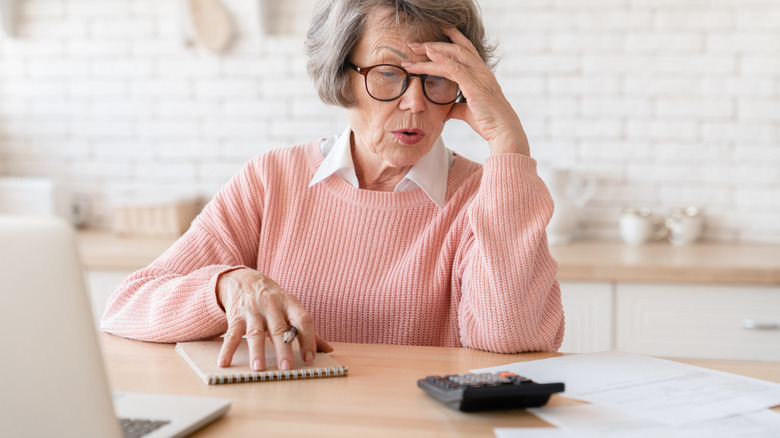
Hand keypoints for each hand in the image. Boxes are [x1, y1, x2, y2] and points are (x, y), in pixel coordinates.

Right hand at [216, 268, 331, 370]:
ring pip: (255, 333)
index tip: (310, 359)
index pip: (303, 320)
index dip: (308, 339)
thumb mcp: (291, 307)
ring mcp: (253, 310)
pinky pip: (231, 334)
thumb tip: (329, 350)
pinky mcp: (236, 315)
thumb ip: (306, 329)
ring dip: (257, 352)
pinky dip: (227, 350)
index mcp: (290, 304)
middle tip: (286, 368)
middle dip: (283, 349)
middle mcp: (272, 306)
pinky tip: (224, 363)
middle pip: (279, 329)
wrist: (244, 279)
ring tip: (258, 368)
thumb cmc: (273, 299)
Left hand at [403, 27, 529, 156]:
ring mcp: (479, 77)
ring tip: (413, 49)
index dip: (453, 37)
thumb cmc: (489, 123)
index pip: (466, 49)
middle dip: (433, 44)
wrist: (504, 132)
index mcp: (481, 74)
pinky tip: (429, 53)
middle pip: (456, 49)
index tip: (436, 31)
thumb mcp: (468, 112)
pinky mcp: (475, 86)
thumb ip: (456, 108)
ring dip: (431, 50)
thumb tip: (444, 111)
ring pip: (452, 56)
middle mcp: (481, 71)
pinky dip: (442, 59)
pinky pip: (456, 69)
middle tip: (413, 44)